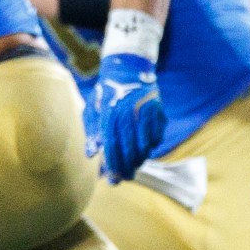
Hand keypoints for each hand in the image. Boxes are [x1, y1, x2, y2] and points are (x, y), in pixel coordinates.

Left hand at [86, 52, 167, 181]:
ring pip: (145, 146)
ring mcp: (145, 113)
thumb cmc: (105, 94)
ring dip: (139, 160)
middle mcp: (128, 114)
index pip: (112, 147)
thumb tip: (91, 154)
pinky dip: (150, 146)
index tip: (113, 180)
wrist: (127, 69)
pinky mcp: (158, 112)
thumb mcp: (92, 109)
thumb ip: (91, 132)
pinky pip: (156, 137)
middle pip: (129, 150)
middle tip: (125, 178)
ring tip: (134, 166)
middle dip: (127, 168)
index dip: (113, 166)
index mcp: (109, 114)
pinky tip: (144, 150)